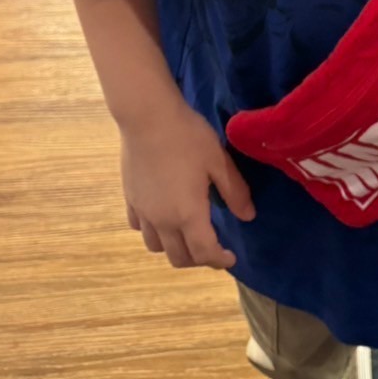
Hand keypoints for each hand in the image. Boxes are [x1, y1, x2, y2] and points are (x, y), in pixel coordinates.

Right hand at [120, 103, 255, 268]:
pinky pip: (140, 228)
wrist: (147, 117)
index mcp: (188, 214)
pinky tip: (163, 216)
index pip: (204, 253)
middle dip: (199, 260)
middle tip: (213, 248)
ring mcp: (143, 212)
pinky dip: (154, 231)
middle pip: (179, 258)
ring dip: (174, 248)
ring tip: (188, 234)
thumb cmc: (188, 137)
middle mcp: (162, 221)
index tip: (231, 258)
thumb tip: (248, 216)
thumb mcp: (218, 162)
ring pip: (156, 247)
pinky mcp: (129, 199)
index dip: (219, 261)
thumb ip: (234, 192)